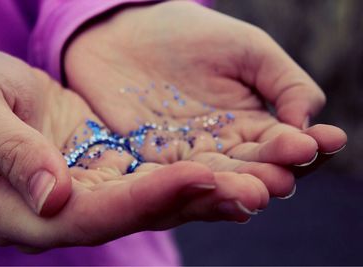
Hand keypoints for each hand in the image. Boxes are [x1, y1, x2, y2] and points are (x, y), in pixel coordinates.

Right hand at [0, 50, 268, 249]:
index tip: (199, 175)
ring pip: (149, 200)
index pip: (91, 215)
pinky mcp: (101, 169)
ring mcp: (84, 192)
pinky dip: (185, 175)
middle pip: (133, 215)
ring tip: (256, 185)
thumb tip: (54, 197)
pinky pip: (148, 177)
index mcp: (19, 211)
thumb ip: (11, 154)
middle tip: (252, 189)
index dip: (146, 199)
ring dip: (202, 194)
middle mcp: (60, 211)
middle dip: (192, 202)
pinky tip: (223, 171)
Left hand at [64, 1, 346, 196]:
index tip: (323, 141)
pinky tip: (204, 185)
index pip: (283, 144)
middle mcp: (223, 148)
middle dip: (268, 175)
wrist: (129, 35)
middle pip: (251, 170)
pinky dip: (186, 186)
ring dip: (233, 189)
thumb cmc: (192, 37)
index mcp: (252, 125)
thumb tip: (307, 124)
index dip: (303, 145)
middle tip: (282, 179)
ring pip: (214, 180)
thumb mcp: (247, 50)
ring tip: (253, 192)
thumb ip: (284, 84)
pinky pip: (169, 178)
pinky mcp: (150, 163)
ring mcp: (187, 158)